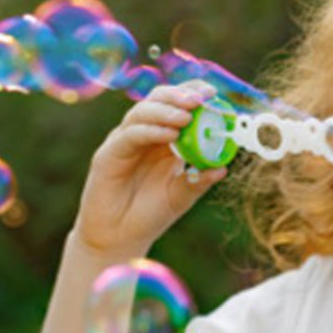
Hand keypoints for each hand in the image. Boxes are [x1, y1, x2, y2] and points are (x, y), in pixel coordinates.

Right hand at [70, 81, 227, 259]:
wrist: (119, 239)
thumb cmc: (150, 215)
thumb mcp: (181, 196)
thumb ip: (199, 181)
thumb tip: (224, 168)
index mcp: (163, 138)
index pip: (176, 104)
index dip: (192, 93)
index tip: (213, 93)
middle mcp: (143, 134)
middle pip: (158, 99)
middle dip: (179, 95)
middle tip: (200, 99)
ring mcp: (124, 141)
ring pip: (142, 112)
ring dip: (166, 110)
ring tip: (186, 117)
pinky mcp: (108, 154)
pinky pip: (130, 135)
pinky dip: (150, 130)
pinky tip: (168, 134)